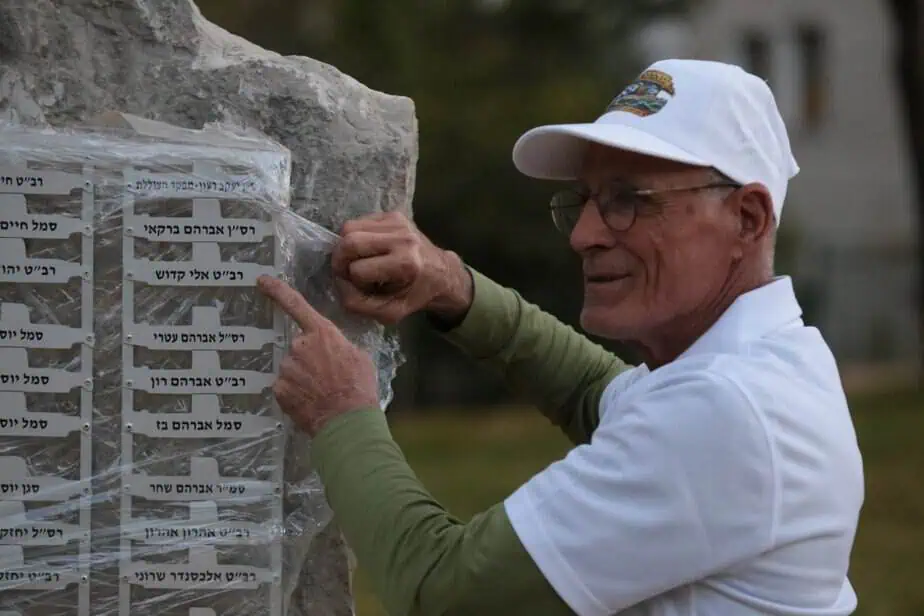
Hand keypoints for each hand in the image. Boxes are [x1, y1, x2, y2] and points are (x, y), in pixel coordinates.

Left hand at [256, 274, 378, 436]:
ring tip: (322, 395)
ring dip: (303, 379)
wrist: (348, 421)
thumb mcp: (360, 358)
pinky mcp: (279, 389)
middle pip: (298, 348)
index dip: (277, 290)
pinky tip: (311, 403)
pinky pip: (286, 388)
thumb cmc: (359, 388)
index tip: (262, 281)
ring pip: (292, 369)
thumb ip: (341, 347)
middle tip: (328, 378)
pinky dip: (296, 395)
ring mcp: (287, 368)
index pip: (296, 305)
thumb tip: (335, 351)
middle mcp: (299, 346)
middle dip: (309, 360)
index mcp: (322, 333)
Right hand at [331, 211, 471, 324]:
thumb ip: (358, 303)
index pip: (358, 270)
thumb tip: (338, 281)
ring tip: (360, 259)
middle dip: (341, 260)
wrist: (441, 273)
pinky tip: (369, 249)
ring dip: (347, 247)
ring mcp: (398, 222)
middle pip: (350, 242)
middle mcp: (403, 239)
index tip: (362, 286)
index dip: (353, 281)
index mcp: (405, 264)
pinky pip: (358, 221)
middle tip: (346, 271)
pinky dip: (356, 236)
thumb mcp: (389, 313)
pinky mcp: (394, 214)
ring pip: (349, 227)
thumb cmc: (414, 295)